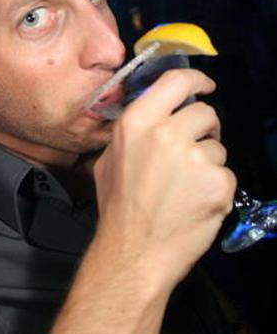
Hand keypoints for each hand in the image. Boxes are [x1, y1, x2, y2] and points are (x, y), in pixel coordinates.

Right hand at [93, 68, 236, 289]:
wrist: (134, 253)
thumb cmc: (118, 209)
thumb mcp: (108, 161)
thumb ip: (132, 133)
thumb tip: (153, 117)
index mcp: (137, 123)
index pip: (176, 81)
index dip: (196, 80)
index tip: (205, 86)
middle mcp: (166, 133)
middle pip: (204, 112)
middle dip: (204, 129)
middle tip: (194, 150)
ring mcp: (194, 157)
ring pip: (217, 145)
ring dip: (208, 161)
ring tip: (188, 187)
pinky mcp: (217, 182)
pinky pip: (225, 173)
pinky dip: (216, 187)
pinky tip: (197, 203)